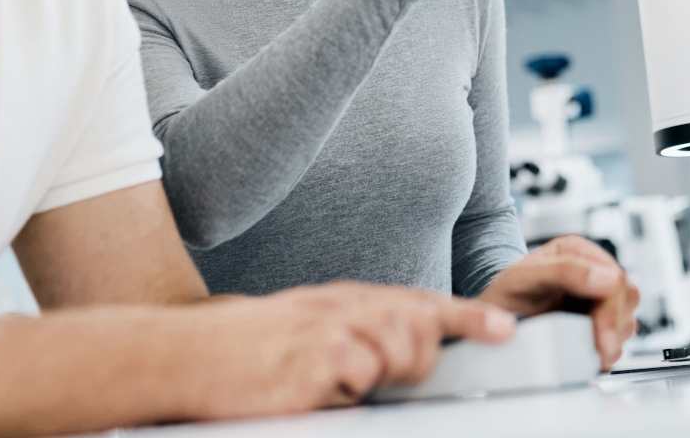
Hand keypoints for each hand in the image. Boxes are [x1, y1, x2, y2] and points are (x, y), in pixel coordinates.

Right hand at [181, 281, 514, 417]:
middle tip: (382, 375)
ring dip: (382, 374)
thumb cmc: (243, 347)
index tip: (504, 329)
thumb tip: (403, 351)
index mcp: (345, 299)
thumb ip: (356, 331)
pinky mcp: (314, 360)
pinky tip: (317, 388)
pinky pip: (360, 376)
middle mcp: (343, 307)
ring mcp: (330, 330)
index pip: (420, 301)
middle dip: (419, 356)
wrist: (185, 354)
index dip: (467, 316)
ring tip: (340, 380)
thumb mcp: (306, 325)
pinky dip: (346, 389)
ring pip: (398, 347)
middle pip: (420, 323)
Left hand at [477, 236, 640, 370]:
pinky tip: (589, 348)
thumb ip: (563, 272)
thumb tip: (604, 279)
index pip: (610, 276)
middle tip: (600, 352)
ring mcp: (596, 291)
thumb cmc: (504, 297)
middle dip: (613, 327)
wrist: (492, 319)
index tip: (601, 339)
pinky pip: (622, 328)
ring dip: (613, 335)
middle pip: (625, 295)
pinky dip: (610, 342)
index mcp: (573, 250)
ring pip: (628, 312)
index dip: (609, 310)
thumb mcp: (522, 280)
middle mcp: (589, 266)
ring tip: (589, 349)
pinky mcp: (599, 313)